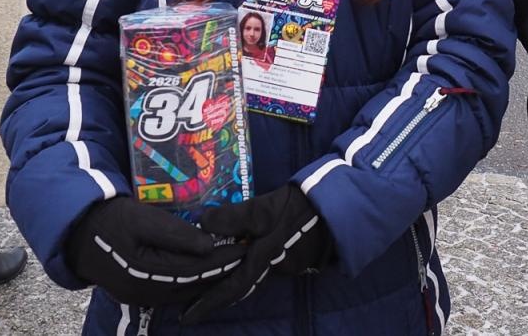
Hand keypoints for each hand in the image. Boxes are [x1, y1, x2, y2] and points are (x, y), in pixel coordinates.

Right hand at [66, 195, 245, 307]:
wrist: (77, 232)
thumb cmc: (110, 219)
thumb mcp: (142, 218)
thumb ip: (176, 234)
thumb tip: (209, 246)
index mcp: (145, 274)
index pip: (194, 270)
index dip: (222, 261)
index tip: (244, 248)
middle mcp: (144, 292)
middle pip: (192, 286)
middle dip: (221, 272)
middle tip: (246, 256)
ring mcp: (140, 296)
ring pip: (184, 291)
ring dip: (209, 279)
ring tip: (232, 262)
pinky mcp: (139, 291)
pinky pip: (173, 290)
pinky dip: (192, 281)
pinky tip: (205, 271)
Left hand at [181, 184, 330, 323]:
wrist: (341, 210)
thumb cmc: (301, 210)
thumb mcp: (264, 209)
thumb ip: (234, 217)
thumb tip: (202, 223)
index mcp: (262, 261)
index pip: (230, 289)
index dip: (207, 303)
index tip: (186, 318)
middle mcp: (273, 268)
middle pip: (240, 285)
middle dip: (216, 292)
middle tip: (192, 297)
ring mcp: (286, 262)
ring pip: (253, 272)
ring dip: (234, 274)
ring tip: (213, 271)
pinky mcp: (295, 252)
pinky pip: (266, 261)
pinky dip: (250, 260)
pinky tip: (245, 250)